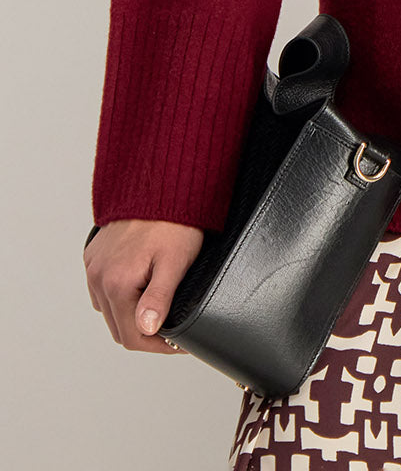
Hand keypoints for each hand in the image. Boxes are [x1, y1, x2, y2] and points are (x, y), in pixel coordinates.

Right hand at [84, 218, 203, 352]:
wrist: (160, 183)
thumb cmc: (173, 221)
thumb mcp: (175, 262)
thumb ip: (159, 298)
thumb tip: (147, 329)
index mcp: (116, 284)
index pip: (132, 337)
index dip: (158, 346)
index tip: (178, 343)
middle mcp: (98, 277)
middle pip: (119, 327)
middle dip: (145, 333)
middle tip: (171, 328)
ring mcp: (94, 266)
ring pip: (109, 309)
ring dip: (130, 315)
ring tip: (157, 307)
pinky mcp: (94, 255)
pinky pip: (102, 287)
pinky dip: (119, 295)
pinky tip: (139, 287)